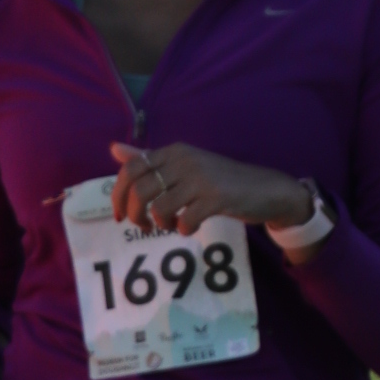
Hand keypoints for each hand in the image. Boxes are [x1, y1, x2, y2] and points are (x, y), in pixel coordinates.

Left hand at [112, 140, 311, 236]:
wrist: (265, 189)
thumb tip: (114, 149)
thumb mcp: (183, 165)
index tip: (120, 214)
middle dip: (135, 215)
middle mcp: (184, 160)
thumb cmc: (220, 180)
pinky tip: (191, 227)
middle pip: (139, 190)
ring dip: (160, 224)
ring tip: (172, 225)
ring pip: (159, 208)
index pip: (131, 168)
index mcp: (173, 151)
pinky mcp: (216, 197)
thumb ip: (150, 160)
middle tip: (144, 226)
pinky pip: (184, 221)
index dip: (118, 194)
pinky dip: (183, 230)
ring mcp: (200, 178)